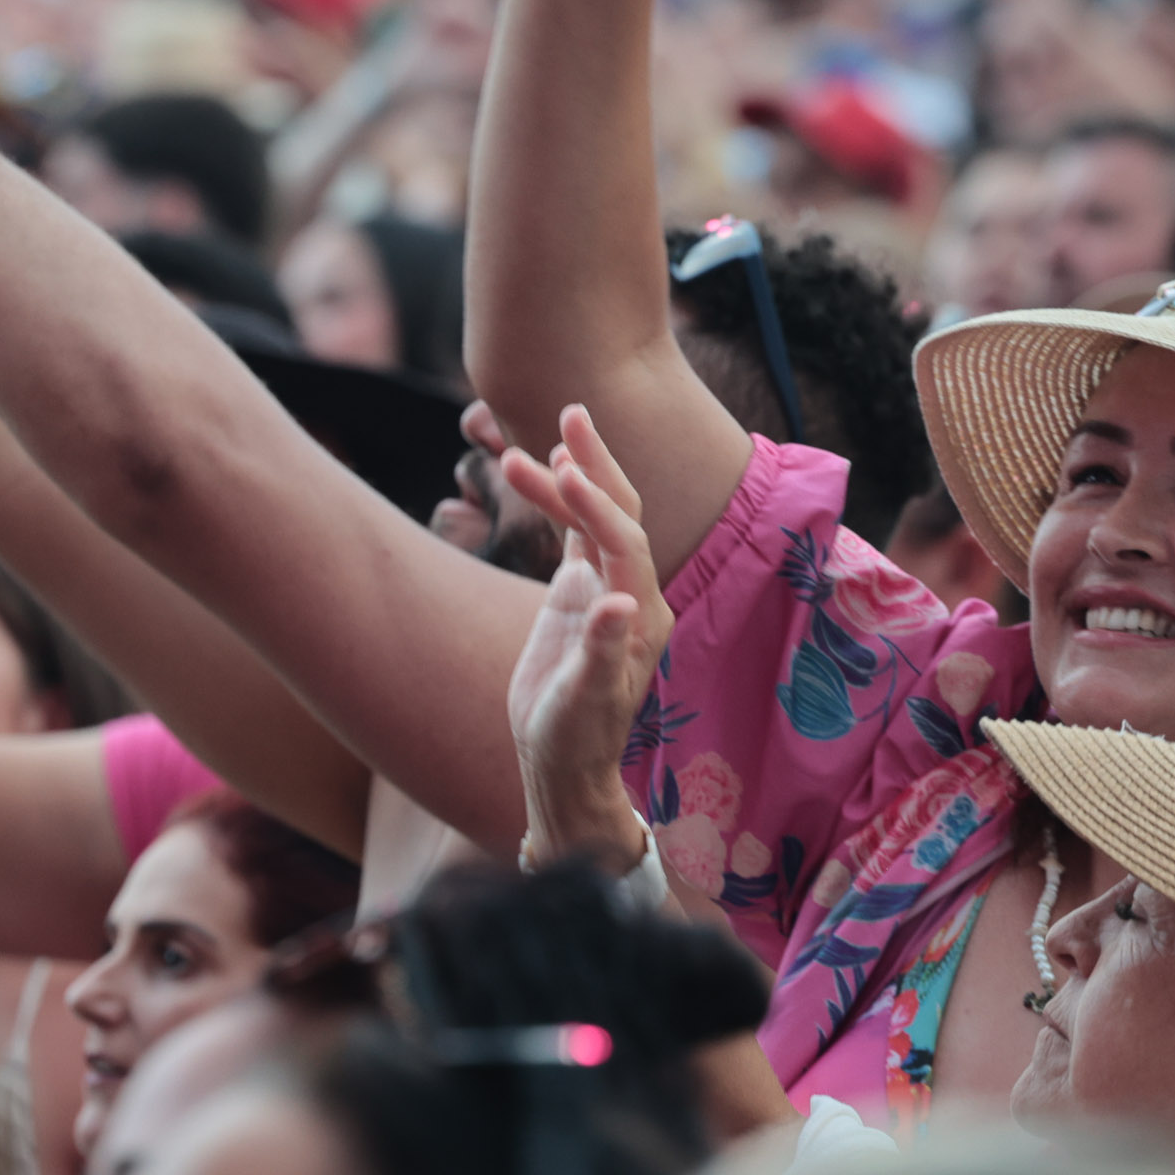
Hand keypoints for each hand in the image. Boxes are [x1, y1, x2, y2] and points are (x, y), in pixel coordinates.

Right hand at [504, 405, 674, 870]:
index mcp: (644, 614)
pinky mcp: (578, 593)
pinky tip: (530, 471)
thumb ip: (602, 652)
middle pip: (621, 513)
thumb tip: (618, 605)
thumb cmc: (577, 740)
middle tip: (573, 412)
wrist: (564, 762)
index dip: (598, 506)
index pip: (626, 543)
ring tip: (530, 441)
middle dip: (598, 465)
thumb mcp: (586, 702)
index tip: (565, 470)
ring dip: (566, 479)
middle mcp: (633, 591)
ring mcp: (605, 588)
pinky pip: (570, 534)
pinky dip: (552, 503)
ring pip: (593, 518)